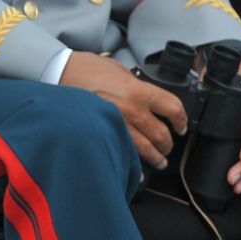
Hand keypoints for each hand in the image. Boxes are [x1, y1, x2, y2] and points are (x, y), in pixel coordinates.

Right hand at [59, 52, 188, 169]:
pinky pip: (124, 153)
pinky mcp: (103, 133)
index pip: (173, 108)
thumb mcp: (118, 70)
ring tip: (159, 160)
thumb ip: (136, 85)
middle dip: (168, 143)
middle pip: (161, 134)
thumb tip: (148, 96)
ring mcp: (117, 124)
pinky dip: (133, 165)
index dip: (181, 119)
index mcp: (138, 90)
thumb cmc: (86, 68)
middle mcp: (131, 109)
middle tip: (167, 145)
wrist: (59, 73)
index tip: (180, 125)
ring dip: (156, 156)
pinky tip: (137, 171)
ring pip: (146, 149)